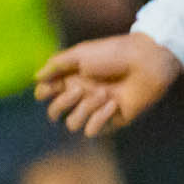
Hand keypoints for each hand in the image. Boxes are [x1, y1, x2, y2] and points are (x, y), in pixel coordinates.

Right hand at [35, 32, 182, 138]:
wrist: (146, 60)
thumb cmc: (115, 53)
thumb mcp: (81, 53)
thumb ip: (57, 64)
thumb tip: (36, 77)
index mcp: (72, 79)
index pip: (46, 95)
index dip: (43, 94)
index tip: (49, 87)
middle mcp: (82, 96)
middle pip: (55, 113)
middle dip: (62, 103)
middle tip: (80, 89)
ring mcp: (97, 109)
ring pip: (72, 124)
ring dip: (85, 109)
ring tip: (104, 93)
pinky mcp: (113, 119)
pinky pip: (93, 131)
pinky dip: (99, 118)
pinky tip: (113, 103)